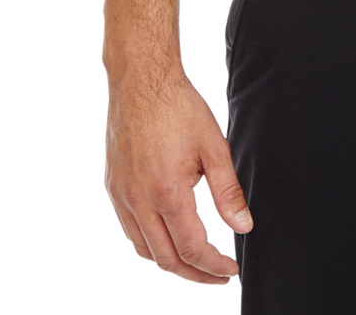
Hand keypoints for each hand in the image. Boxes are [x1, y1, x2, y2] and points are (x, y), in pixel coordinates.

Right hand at [105, 69, 251, 283]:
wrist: (141, 80)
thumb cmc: (178, 107)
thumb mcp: (214, 147)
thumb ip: (229, 191)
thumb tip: (243, 226)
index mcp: (166, 192)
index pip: (191, 249)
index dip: (213, 266)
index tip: (230, 270)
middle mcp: (138, 200)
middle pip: (166, 259)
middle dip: (194, 274)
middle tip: (217, 275)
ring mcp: (121, 196)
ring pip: (144, 250)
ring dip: (171, 262)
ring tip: (196, 260)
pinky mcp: (112, 187)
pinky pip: (130, 230)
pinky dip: (150, 243)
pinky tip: (168, 235)